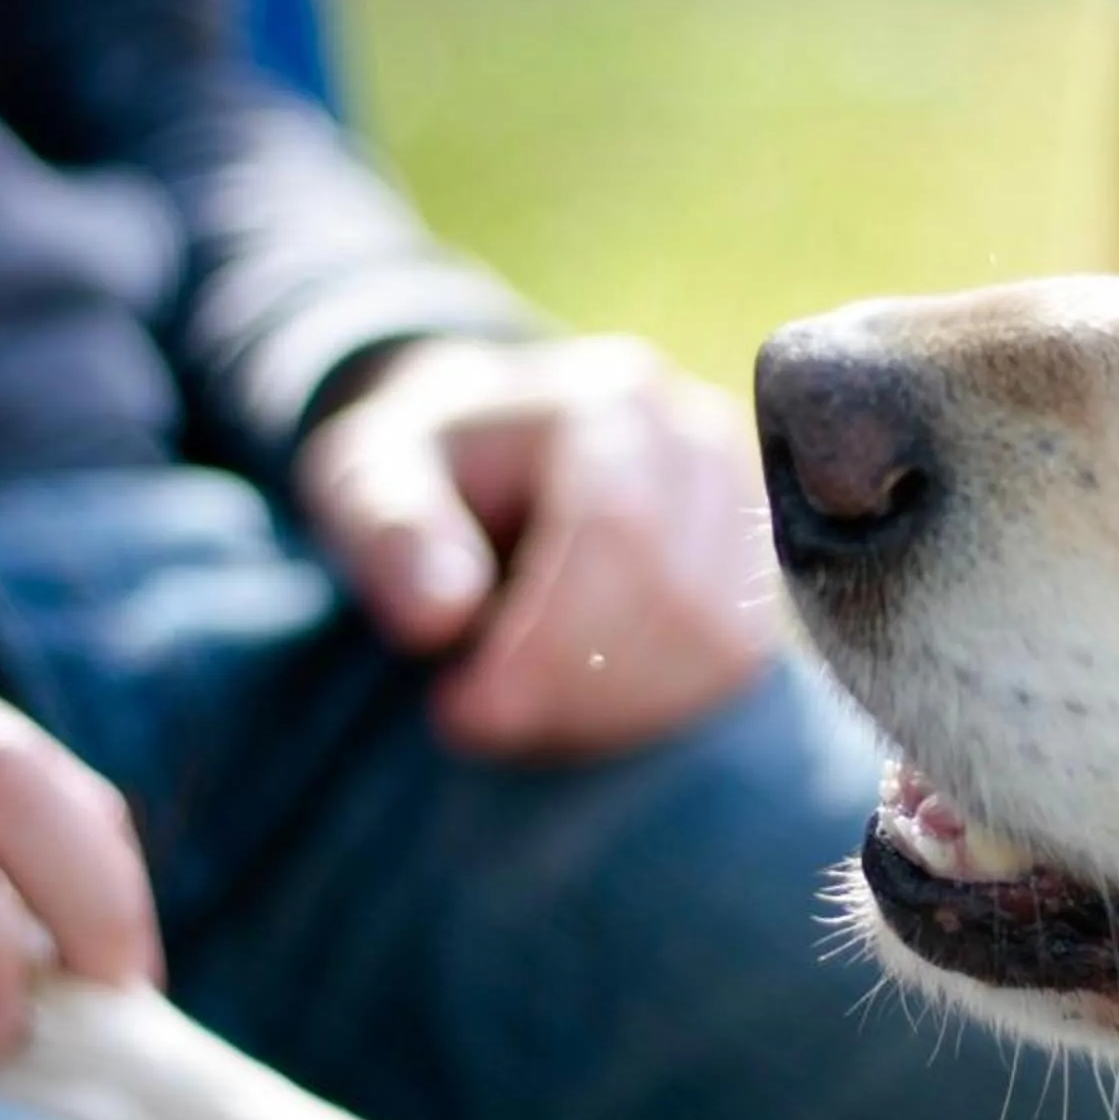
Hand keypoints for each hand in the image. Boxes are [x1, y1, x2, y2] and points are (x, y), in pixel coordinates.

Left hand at [295, 335, 775, 756]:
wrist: (491, 448)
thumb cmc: (426, 467)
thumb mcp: (365, 474)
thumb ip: (390, 529)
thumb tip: (439, 613)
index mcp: (609, 400)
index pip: (619, 530)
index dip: (548, 640)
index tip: (462, 708)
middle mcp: (697, 441)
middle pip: (679, 597)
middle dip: (577, 688)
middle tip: (477, 719)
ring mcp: (740, 507)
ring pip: (720, 645)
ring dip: (616, 711)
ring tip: (524, 712)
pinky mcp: (753, 571)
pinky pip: (732, 668)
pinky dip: (652, 711)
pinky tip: (577, 707)